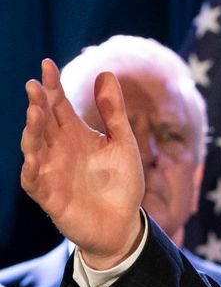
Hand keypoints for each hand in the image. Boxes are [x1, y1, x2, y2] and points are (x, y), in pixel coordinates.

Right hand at [20, 59, 144, 267]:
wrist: (123, 223)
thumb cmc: (121, 182)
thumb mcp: (122, 143)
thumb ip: (113, 112)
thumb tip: (105, 73)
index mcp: (75, 133)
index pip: (58, 104)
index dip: (52, 86)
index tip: (47, 64)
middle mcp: (58, 148)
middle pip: (43, 122)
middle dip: (38, 104)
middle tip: (35, 86)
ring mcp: (51, 171)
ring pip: (34, 147)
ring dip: (32, 130)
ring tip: (35, 112)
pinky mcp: (49, 195)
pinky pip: (33, 180)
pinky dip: (32, 168)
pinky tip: (33, 157)